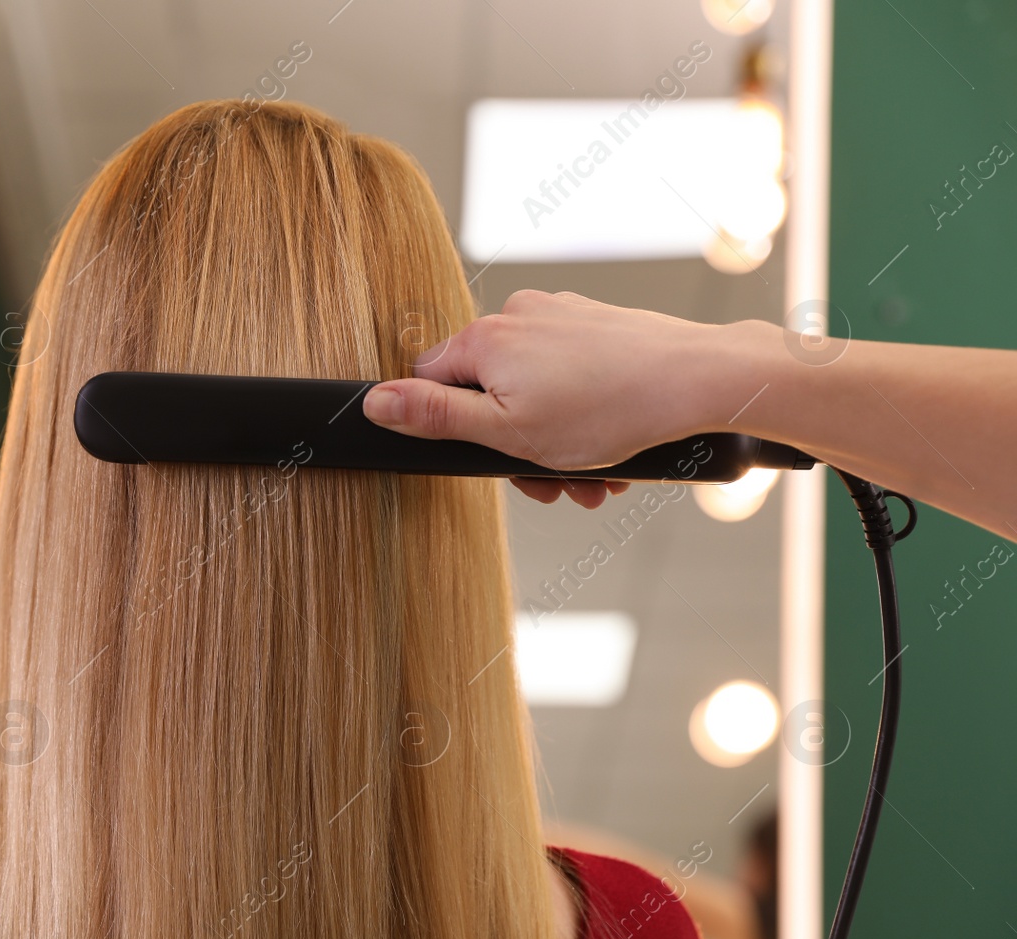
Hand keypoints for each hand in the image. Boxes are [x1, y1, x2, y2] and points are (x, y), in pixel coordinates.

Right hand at [363, 289, 730, 505]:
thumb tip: (374, 403)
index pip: (429, 382)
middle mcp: (518, 315)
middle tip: (555, 488)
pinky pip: (569, 376)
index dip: (452, 431)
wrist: (699, 380)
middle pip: (486, 392)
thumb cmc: (608, 409)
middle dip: (516, 448)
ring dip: (555, 444)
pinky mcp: (596, 324)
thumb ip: (434, 419)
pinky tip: (610, 451)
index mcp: (484, 340)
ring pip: (533, 390)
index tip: (492, 461)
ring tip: (591, 480)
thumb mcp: (507, 433)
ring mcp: (560, 317)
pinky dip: (582, 416)